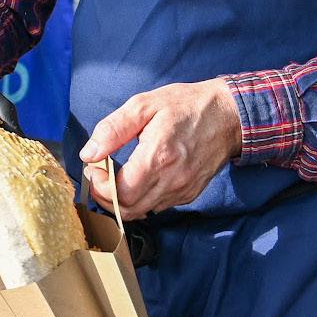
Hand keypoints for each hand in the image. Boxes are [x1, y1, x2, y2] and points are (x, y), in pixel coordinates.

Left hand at [79, 78, 241, 216]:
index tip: (95, 168)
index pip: (121, 193)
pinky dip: (141, 199)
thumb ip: (112, 130)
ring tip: (115, 176)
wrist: (227, 115)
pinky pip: (157, 207)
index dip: (100, 186)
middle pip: (128, 210)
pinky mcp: (189, 194)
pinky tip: (136, 179)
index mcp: (158, 156)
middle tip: (99, 174)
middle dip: (105, 196)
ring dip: (122, 200)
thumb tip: (88, 154)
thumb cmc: (184, 105)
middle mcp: (173, 180)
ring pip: (142, 212)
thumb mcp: (143, 105)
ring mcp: (183, 190)